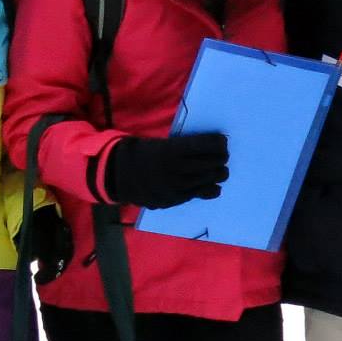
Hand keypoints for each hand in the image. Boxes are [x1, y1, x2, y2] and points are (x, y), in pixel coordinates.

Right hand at [100, 133, 228, 209]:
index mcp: (171, 150)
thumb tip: (210, 145)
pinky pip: (197, 195)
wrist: (118, 175)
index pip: (204, 146)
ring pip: (206, 180)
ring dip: (218, 174)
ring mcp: (175, 186)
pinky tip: (214, 186)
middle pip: (210, 164)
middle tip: (224, 155)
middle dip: (221, 158)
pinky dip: (209, 189)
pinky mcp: (173, 199)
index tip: (223, 141)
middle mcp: (175, 169)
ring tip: (221, 171)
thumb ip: (182, 147)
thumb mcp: (160, 144)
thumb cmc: (142, 154)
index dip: (218, 143)